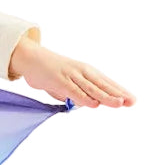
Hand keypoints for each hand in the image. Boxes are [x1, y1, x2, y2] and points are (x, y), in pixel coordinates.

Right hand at [9, 36, 134, 107]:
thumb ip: (77, 94)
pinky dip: (84, 98)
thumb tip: (86, 103)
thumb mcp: (67, 85)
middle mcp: (82, 72)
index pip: (106, 83)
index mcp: (86, 72)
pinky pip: (74, 91)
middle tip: (132, 102)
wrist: (31, 59)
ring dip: (106, 97)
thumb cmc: (50, 73)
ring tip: (119, 104)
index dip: (119, 91)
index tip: (132, 100)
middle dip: (118, 93)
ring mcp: (71, 75)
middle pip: (103, 85)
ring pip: (92, 88)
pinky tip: (94, 105)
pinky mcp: (59, 80)